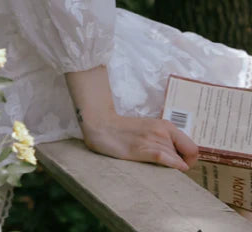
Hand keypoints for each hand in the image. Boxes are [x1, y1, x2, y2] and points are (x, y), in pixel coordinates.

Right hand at [64, 65, 197, 170]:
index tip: (179, 166)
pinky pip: (165, 159)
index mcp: (166, 126)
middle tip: (167, 169)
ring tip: (156, 168)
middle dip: (182, 166)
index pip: (193, 148)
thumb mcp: (149, 131)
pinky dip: (171, 166)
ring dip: (172, 169)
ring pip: (177, 160)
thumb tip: (179, 159)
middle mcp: (163, 131)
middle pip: (188, 156)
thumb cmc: (125, 131)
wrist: (102, 126)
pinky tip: (164, 170)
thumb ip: (164, 140)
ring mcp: (153, 139)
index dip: (190, 161)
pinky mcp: (142, 148)